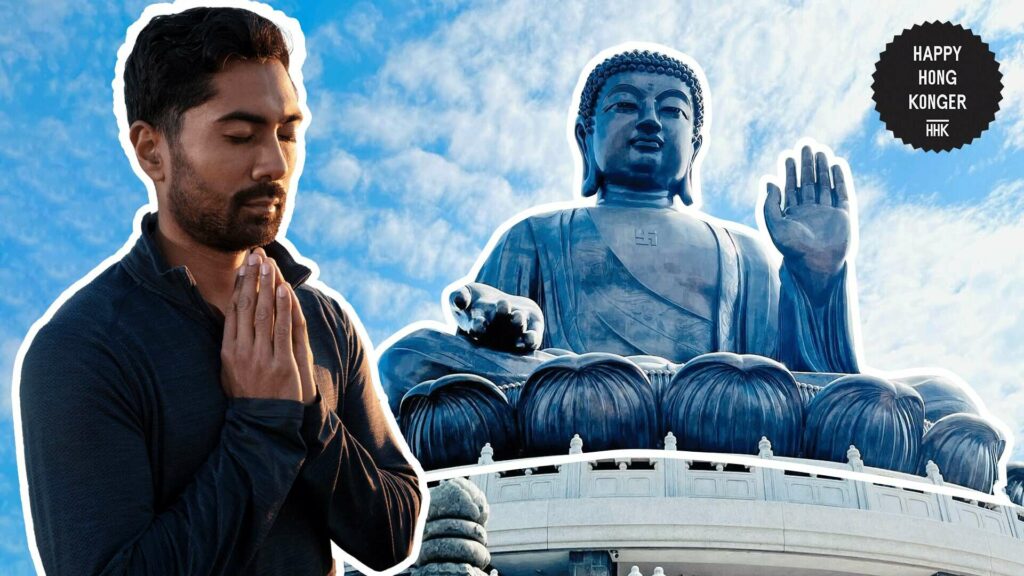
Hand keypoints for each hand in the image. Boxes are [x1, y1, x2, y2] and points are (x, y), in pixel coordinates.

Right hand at [220, 252, 301, 401]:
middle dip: (252, 278)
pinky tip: (284, 290)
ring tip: (270, 264)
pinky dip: (283, 308)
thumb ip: (231, 344)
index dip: (239, 286)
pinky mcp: (282, 364)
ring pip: (264, 313)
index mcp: (228, 350)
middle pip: (247, 306)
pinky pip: (283, 330)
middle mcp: (242, 351)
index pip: (233, 310)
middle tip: (256, 255)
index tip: (244, 267)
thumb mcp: (229, 369)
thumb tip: (231, 318)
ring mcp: (262, 357)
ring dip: (268, 286)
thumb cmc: (247, 394)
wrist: (261, 423)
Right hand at [449, 282, 543, 351]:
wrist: (501, 305)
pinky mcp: (532, 333)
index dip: (478, 326)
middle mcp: (497, 335)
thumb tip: (459, 300)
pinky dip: (532, 340)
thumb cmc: (476, 301)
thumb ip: (458, 296)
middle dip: (501, 319)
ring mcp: (514, 336)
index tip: (478, 322)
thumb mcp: (464, 294)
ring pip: (516, 335)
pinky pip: (532, 341)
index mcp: (478, 327)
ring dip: (517, 326)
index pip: (477, 329)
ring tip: (517, 316)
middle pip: (498, 331)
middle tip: (502, 306)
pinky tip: (531, 336)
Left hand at [764, 145, 851, 298]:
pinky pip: (842, 193)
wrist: (817, 266)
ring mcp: (827, 213)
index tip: (786, 155)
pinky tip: (836, 164)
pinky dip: (840, 178)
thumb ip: (769, 203)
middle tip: (804, 144)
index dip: (788, 171)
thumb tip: (768, 180)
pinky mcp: (844, 215)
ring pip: (825, 184)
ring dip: (822, 167)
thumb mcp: (774, 225)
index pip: (790, 187)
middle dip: (806, 164)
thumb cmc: (792, 249)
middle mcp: (810, 212)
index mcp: (792, 215)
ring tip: (819, 150)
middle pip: (808, 182)